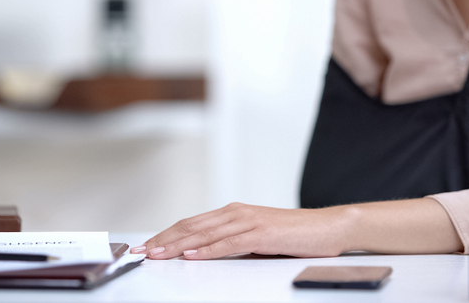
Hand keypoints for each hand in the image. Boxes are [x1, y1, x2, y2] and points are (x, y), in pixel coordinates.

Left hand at [132, 202, 353, 259]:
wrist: (328, 227)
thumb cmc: (294, 235)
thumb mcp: (256, 237)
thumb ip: (232, 242)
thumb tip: (205, 254)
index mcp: (233, 213)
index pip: (191, 224)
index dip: (166, 234)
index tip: (146, 246)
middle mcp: (236, 213)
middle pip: (190, 227)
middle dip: (162, 240)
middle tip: (140, 252)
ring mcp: (248, 221)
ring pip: (203, 234)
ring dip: (176, 245)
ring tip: (156, 255)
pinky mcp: (261, 233)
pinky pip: (228, 243)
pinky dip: (206, 250)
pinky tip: (191, 255)